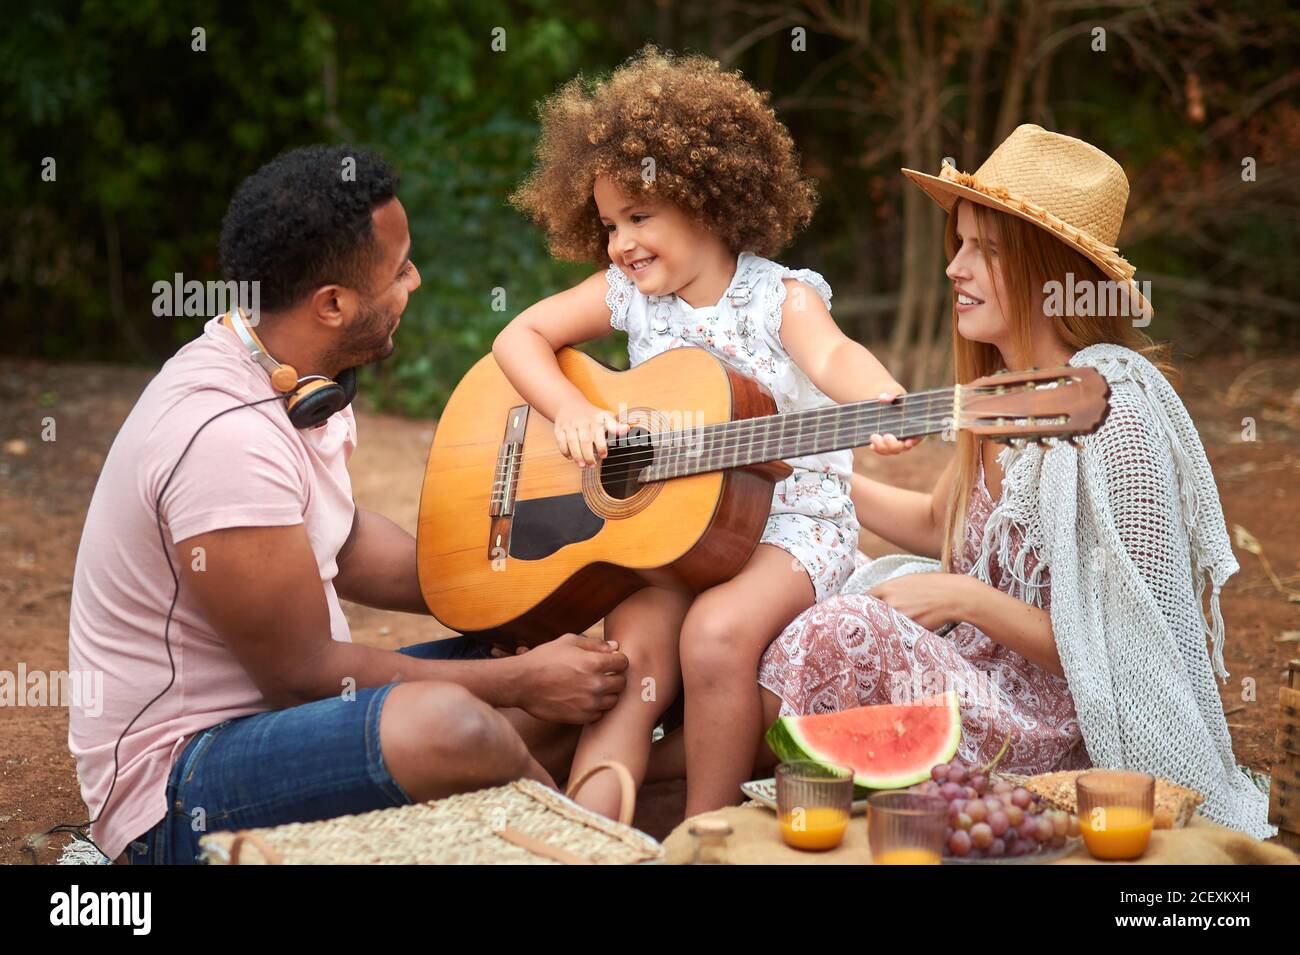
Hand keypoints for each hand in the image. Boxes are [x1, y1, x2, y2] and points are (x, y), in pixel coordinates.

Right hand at [502, 633, 628, 723]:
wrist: (522, 683)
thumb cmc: (543, 659)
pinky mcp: (581, 717)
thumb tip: (615, 647)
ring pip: (613, 701)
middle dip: (616, 677)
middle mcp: (596, 685)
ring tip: (594, 687)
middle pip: (622, 683)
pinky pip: (600, 714)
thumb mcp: (568, 642)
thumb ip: (595, 644)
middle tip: (604, 674)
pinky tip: (585, 699)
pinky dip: (596, 707)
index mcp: (594, 663)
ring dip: (608, 693)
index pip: (623, 663)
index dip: (617, 660)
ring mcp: (589, 703)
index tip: (610, 661)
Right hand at [553, 399, 629, 468]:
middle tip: (592, 465)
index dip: (601, 446)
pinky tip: (570, 458)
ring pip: (572, 442)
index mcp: (595, 419)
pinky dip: (565, 451)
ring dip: (577, 456)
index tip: (604, 455)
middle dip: (588, 455)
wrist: (569, 404)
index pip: (598, 433)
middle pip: (584, 440)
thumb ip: (615, 426)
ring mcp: (569, 425)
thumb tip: (626, 429)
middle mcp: (582, 422)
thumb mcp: (605, 417)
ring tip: (582, 465)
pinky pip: (561, 441)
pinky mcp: (559, 428)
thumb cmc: (590, 414)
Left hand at [867, 389, 918, 455]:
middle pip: (903, 447)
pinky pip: (881, 449)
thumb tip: (883, 398)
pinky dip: (876, 448)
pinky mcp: (884, 442)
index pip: (918, 435)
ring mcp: (895, 440)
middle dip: (894, 445)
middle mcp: (906, 435)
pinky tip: (871, 444)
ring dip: (882, 447)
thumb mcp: (894, 391)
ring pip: (891, 450)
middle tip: (886, 436)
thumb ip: (891, 394)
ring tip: (873, 436)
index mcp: (914, 424)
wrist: (881, 398)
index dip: (914, 441)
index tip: (907, 442)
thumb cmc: (893, 395)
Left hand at [867, 572, 972, 630]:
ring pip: (884, 625)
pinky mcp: (910, 628)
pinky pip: (898, 633)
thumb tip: (879, 597)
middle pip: (871, 614)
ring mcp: (899, 616)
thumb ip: (891, 589)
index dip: (862, 606)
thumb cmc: (933, 586)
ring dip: (884, 628)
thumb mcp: (908, 580)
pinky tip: (902, 634)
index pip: (864, 598)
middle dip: (872, 618)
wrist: (954, 596)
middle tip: (871, 624)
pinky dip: (898, 635)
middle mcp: (890, 601)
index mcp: (888, 587)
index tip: (860, 611)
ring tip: (889, 630)